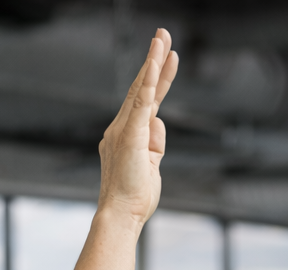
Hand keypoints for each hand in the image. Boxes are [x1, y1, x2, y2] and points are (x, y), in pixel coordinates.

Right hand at [98, 28, 178, 226]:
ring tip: (162, 39)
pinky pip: (141, 104)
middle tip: (162, 35)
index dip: (156, 77)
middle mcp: (120, 128)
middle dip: (153, 60)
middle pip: (140, 88)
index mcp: (126, 135)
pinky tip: (154, 65)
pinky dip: (148, 83)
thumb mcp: (151, 165)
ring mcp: (123, 130)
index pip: (145, 101)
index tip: (167, 57)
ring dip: (152, 63)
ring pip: (140, 90)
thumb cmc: (135, 198)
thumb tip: (159, 123)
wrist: (120, 215)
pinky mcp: (130, 136)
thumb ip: (155, 143)